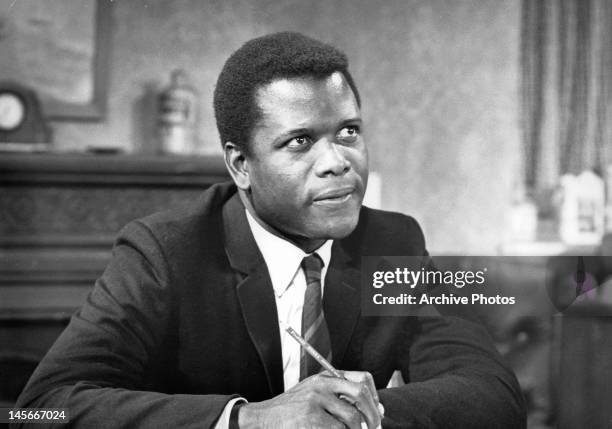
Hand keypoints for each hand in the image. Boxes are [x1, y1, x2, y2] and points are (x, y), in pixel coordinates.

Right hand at [238, 371, 381, 428]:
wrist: (263, 417)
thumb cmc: (291, 410)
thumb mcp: (313, 395)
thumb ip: (338, 398)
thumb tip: (375, 410)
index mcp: (324, 378)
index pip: (361, 379)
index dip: (374, 396)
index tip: (378, 411)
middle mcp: (321, 385)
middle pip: (361, 393)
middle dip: (372, 414)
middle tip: (375, 427)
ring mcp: (315, 400)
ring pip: (352, 417)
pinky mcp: (310, 418)